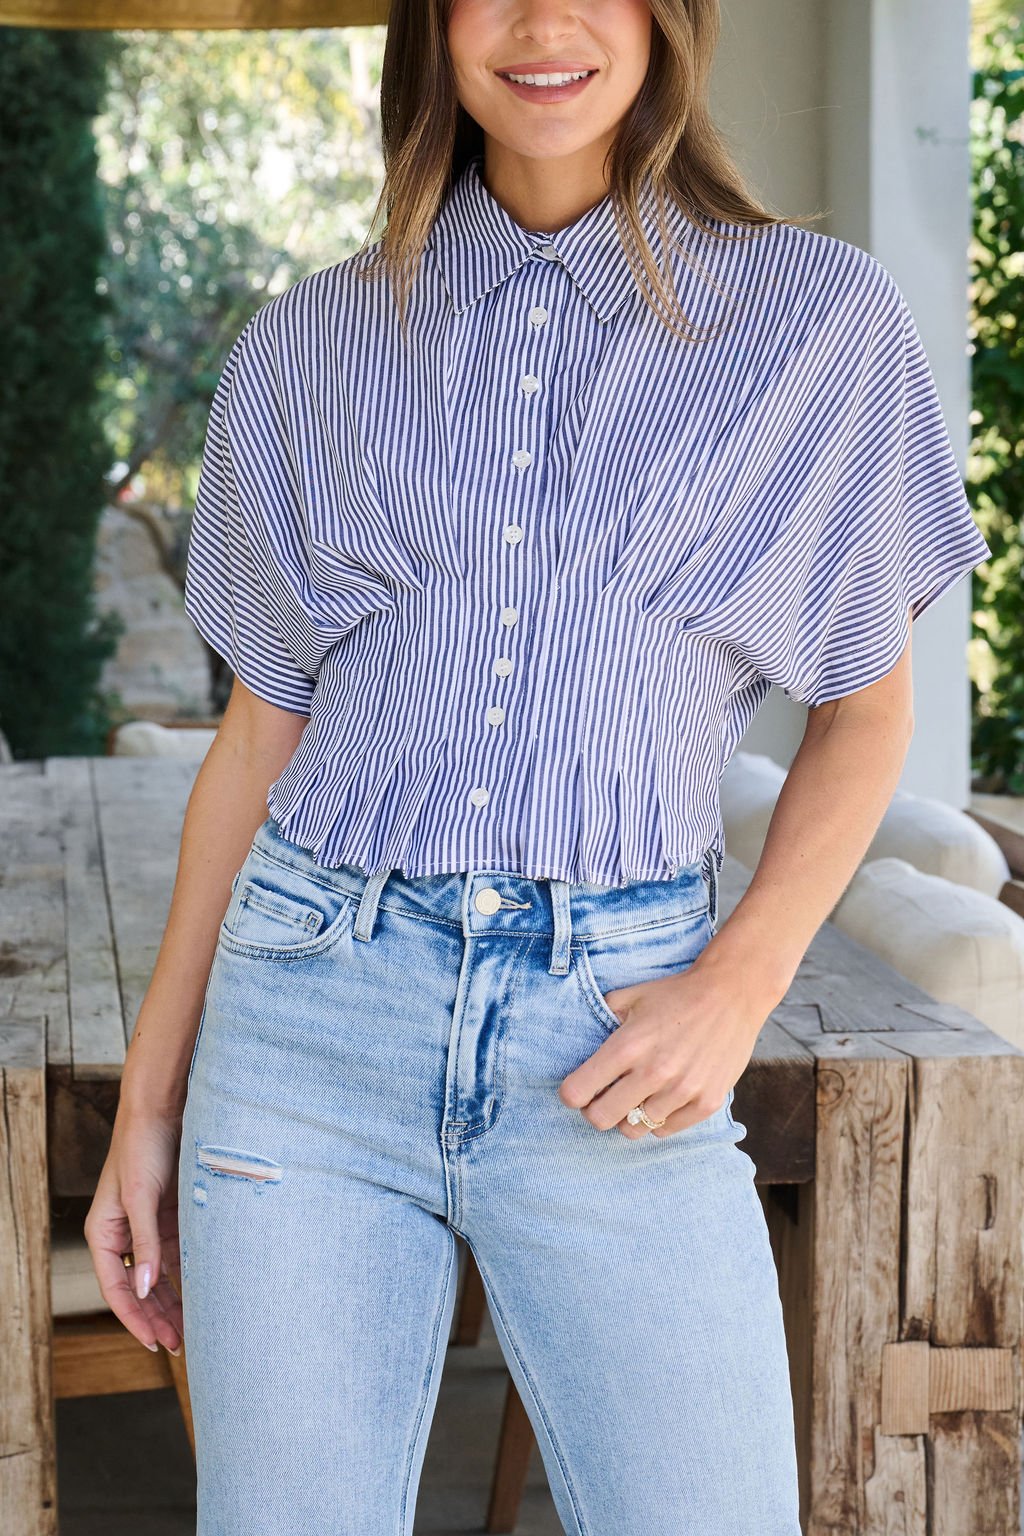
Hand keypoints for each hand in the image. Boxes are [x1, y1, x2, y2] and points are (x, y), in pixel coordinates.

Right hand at [84, 1107, 183, 1353]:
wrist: (164, 1109)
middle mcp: (124, 1235)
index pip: (117, 1289)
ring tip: (193, 1329)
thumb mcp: (141, 1197)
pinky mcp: (170, 1217)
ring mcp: (148, 1227)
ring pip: (159, 1276)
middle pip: (139, 1288)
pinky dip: (187, 1275)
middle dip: (157, 1317)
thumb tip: (144, 1289)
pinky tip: (204, 1293)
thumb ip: (145, 1243)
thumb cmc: (143, 1148)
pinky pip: (178, 1255)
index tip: (155, 1344)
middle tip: (180, 1345)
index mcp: (104, 1233)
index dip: (135, 1319)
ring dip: (173, 1301)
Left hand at [558, 953, 775, 1138]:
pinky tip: (663, 1097)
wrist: (731, 994)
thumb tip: (580, 1045)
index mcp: (628, 1046)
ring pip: (634, 1129)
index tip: (579, 1089)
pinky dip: (658, 1118)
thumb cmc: (676, 995)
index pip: (577, 1092)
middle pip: (601, 1119)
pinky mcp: (706, 1103)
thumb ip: (601, 1019)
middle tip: (605, 1096)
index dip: (572, 1093)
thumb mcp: (629, 997)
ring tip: (638, 1094)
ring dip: (630, 1114)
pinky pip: (665, 1130)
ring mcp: (682, 1091)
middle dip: (595, 1110)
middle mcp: (653, 1073)